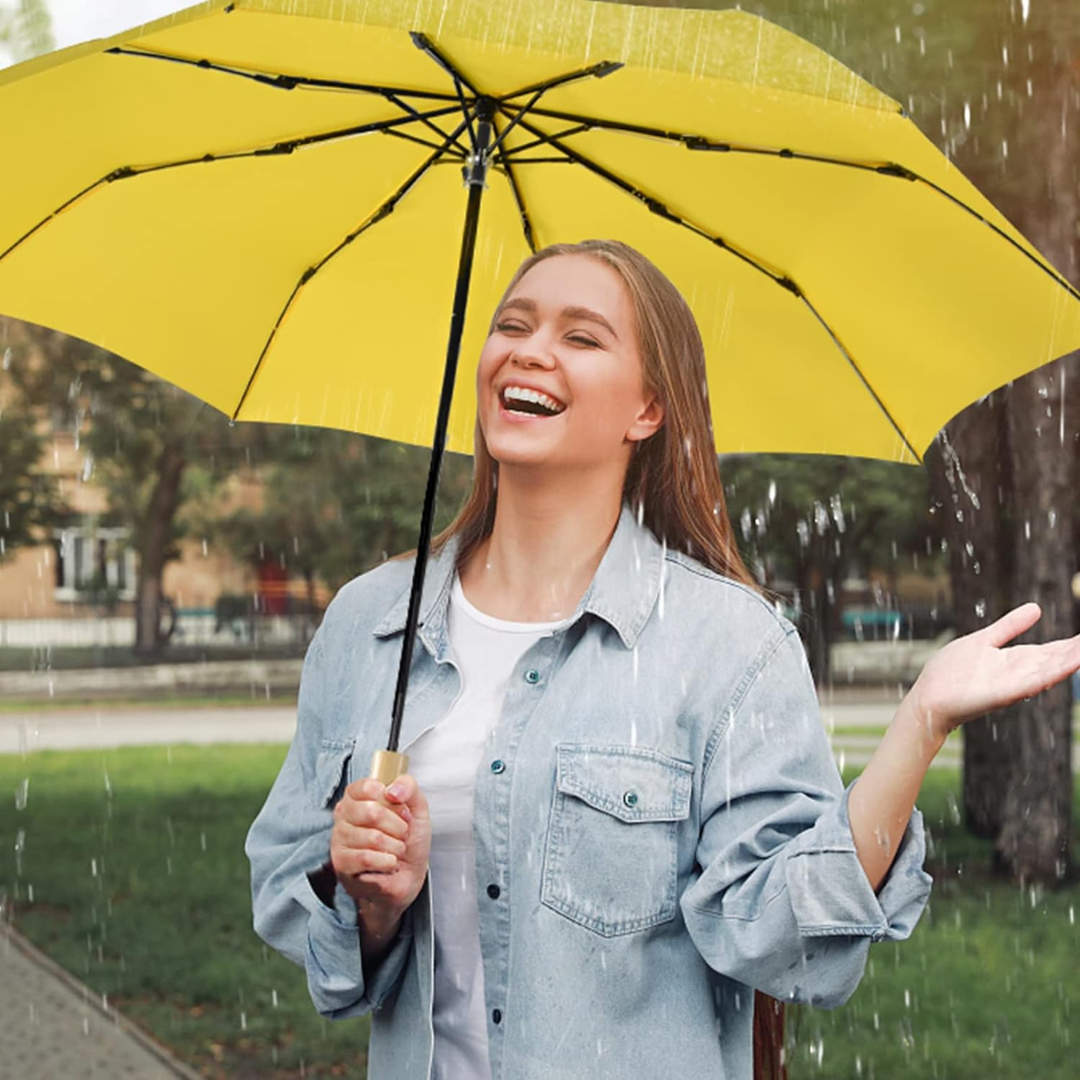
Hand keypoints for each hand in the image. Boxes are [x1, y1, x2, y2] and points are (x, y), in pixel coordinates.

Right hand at [330, 773, 430, 927]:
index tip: (403, 811)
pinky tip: (389, 863)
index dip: (393, 801)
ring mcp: (339, 839)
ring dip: (395, 847)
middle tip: (402, 835)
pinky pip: (367, 858)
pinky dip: (388, 862)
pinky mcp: (341, 863)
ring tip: (395, 851)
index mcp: (358, 796)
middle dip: (398, 827)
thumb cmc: (408, 840)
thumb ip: (409, 787)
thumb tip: (392, 790)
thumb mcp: (417, 808)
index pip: (368, 787)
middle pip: (371, 811)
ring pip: (373, 838)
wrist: (407, 877)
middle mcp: (343, 814)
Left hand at [909, 602, 1079, 740]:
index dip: (1071, 645)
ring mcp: (1011, 684)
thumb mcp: (984, 640)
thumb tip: (1037, 608)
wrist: (928, 698)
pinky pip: (1030, 683)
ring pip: (1049, 671)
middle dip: (1075, 653)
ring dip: (1071, 661)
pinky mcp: (1001, 693)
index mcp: (1014, 660)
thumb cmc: (951, 673)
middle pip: (1054, 661)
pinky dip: (1050, 674)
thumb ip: (1009, 626)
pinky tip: (1068, 665)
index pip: (1050, 652)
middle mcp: (1017, 673)